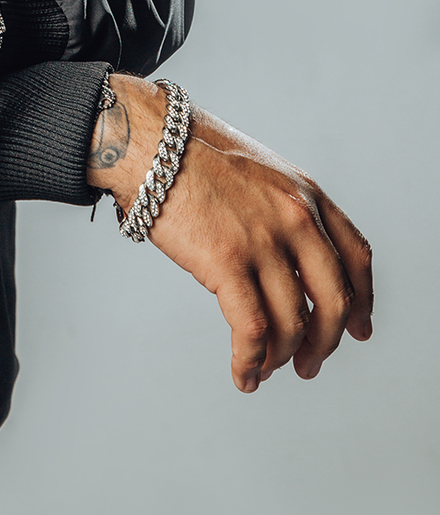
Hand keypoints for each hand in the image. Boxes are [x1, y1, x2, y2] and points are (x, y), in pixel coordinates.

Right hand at [89, 76, 373, 391]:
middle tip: (310, 364)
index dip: (363, 300)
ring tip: (268, 370)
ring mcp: (265, 241)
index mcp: (306, 194)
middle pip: (335, 300)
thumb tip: (283, 257)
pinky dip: (252, 362)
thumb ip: (281, 208)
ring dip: (284, 358)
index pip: (356, 257)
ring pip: (294, 323)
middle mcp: (297, 218)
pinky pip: (253, 331)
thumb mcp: (259, 171)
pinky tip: (244, 374)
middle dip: (325, 342)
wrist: (151, 140)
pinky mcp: (228, 262)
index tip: (359, 328)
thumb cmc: (192, 151)